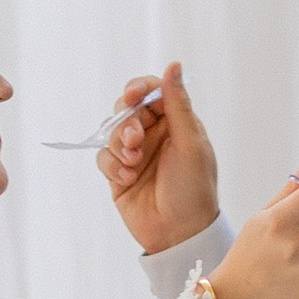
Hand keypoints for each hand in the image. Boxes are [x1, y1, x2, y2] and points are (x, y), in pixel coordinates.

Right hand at [101, 59, 221, 254]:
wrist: (179, 234)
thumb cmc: (194, 188)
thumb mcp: (190, 143)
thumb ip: (178, 104)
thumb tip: (174, 64)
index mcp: (177, 123)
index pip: (152, 92)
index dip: (138, 89)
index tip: (131, 96)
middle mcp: (155, 135)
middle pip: (127, 110)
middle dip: (126, 122)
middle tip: (135, 140)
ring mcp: (136, 154)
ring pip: (112, 133)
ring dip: (119, 145)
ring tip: (133, 164)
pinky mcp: (119, 174)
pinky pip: (104, 157)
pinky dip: (113, 165)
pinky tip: (126, 178)